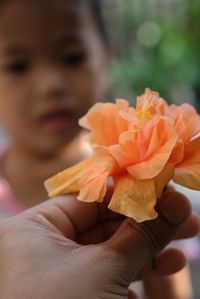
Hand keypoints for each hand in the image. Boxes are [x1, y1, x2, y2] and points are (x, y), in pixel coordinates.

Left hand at [0, 189, 198, 298]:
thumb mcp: (106, 269)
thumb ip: (142, 233)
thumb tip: (177, 200)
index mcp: (34, 228)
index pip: (89, 199)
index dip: (130, 194)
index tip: (164, 191)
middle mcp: (41, 247)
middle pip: (103, 225)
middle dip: (145, 225)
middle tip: (184, 217)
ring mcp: (55, 274)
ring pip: (108, 253)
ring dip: (146, 251)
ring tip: (183, 247)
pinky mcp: (71, 296)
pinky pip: (104, 277)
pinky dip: (132, 276)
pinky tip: (162, 270)